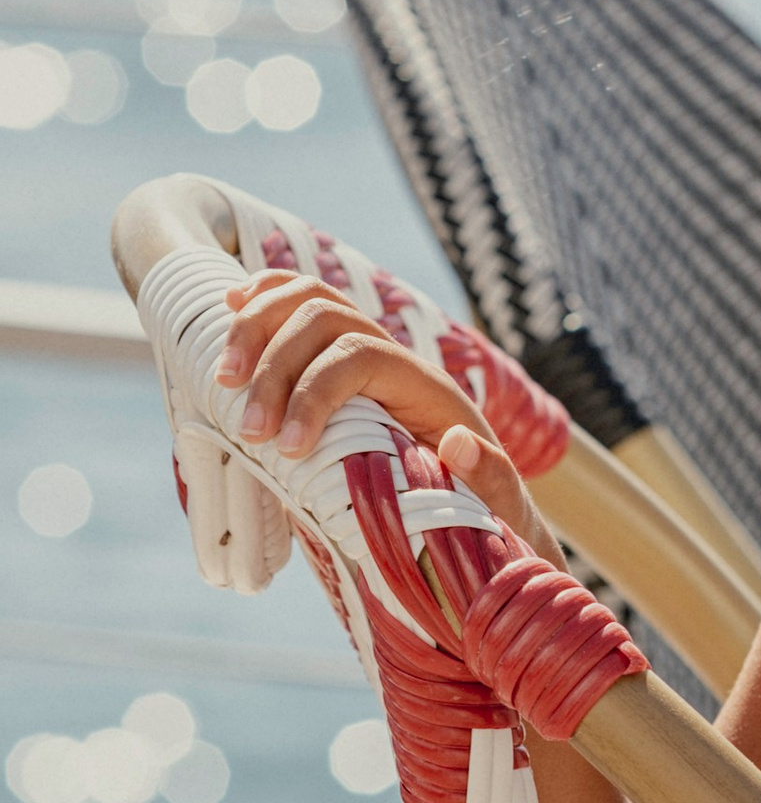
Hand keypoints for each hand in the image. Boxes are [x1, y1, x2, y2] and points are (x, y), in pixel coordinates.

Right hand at [215, 271, 554, 554]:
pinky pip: (302, 304)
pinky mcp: (338, 356)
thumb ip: (488, 476)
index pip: (362, 356)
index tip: (289, 448)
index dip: (316, 391)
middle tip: (249, 430)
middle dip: (277, 367)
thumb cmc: (481, 504)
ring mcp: (364, 347)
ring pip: (308, 301)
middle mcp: (395, 356)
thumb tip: (458, 444)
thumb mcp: (496, 500)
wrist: (478, 496)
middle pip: (325, 319)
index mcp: (427, 386)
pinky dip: (266, 297)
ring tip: (223, 381)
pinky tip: (231, 308)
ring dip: (257, 329)